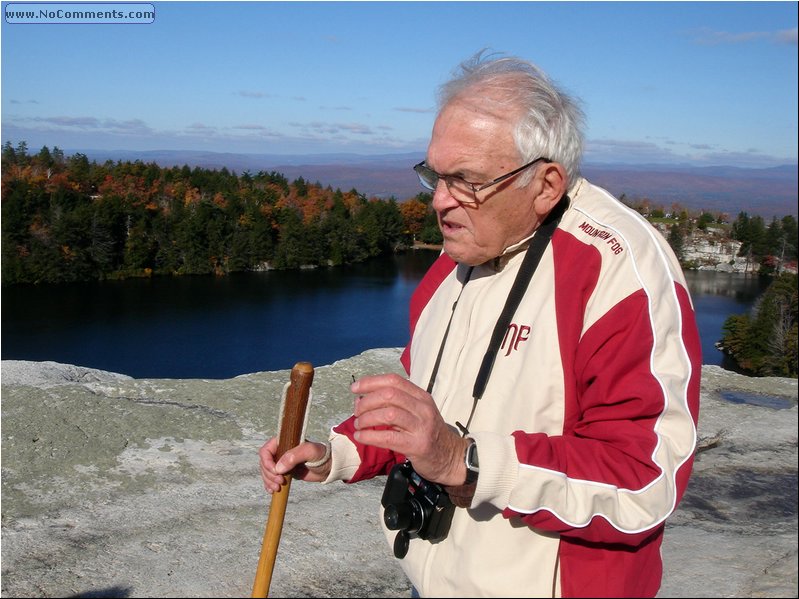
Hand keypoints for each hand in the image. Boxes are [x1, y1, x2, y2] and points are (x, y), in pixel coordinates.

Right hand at [258, 436, 330, 493]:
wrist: (329, 466)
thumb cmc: (321, 455)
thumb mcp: (310, 452)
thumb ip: (294, 456)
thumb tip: (278, 468)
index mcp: (284, 442)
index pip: (266, 451)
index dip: (267, 462)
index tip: (275, 472)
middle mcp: (280, 451)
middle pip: (264, 463)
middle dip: (269, 474)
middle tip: (280, 482)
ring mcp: (281, 462)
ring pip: (267, 472)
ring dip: (269, 481)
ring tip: (277, 488)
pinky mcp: (284, 472)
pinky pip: (271, 479)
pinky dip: (269, 485)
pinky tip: (272, 491)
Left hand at [351, 373, 468, 486]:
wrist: (450, 457)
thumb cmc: (427, 433)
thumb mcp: (417, 413)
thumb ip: (394, 404)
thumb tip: (361, 399)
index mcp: (421, 396)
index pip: (394, 381)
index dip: (371, 382)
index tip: (355, 388)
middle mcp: (423, 408)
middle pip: (389, 395)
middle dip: (367, 401)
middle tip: (356, 411)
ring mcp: (422, 426)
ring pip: (388, 414)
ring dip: (367, 418)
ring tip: (358, 425)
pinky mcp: (417, 445)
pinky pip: (388, 437)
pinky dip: (370, 436)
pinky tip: (361, 436)